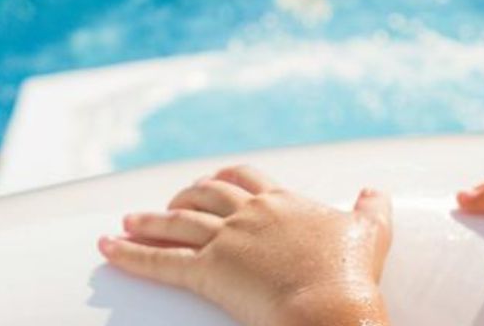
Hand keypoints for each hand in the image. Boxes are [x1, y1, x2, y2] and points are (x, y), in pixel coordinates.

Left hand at [99, 165, 391, 325]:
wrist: (331, 305)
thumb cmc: (351, 274)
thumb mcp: (369, 231)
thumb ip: (372, 207)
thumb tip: (376, 190)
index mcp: (282, 203)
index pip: (245, 178)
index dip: (225, 179)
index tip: (212, 181)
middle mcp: (249, 214)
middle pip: (205, 194)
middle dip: (182, 197)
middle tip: (167, 205)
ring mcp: (226, 240)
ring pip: (176, 222)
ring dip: (148, 220)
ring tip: (127, 221)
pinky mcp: (208, 271)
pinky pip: (159, 260)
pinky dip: (129, 253)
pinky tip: (107, 247)